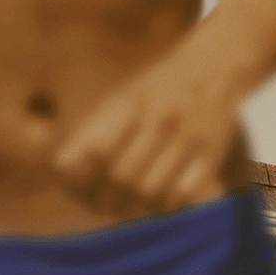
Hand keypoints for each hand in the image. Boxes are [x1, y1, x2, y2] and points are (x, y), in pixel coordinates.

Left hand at [53, 49, 236, 217]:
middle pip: (123, 177)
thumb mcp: (120, 98)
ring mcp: (190, 138)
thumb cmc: (156, 89)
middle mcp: (162, 119)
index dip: (82, 177)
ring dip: (132, 207)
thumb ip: (90, 130)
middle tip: (103, 204)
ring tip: (126, 206)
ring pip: (151, 191)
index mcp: (133, 103)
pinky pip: (183, 195)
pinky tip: (156, 200)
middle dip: (105, 199)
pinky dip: (164, 206)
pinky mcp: (212, 154)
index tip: (79, 185)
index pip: (97, 153)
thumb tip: (62, 169)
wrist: (214, 67)